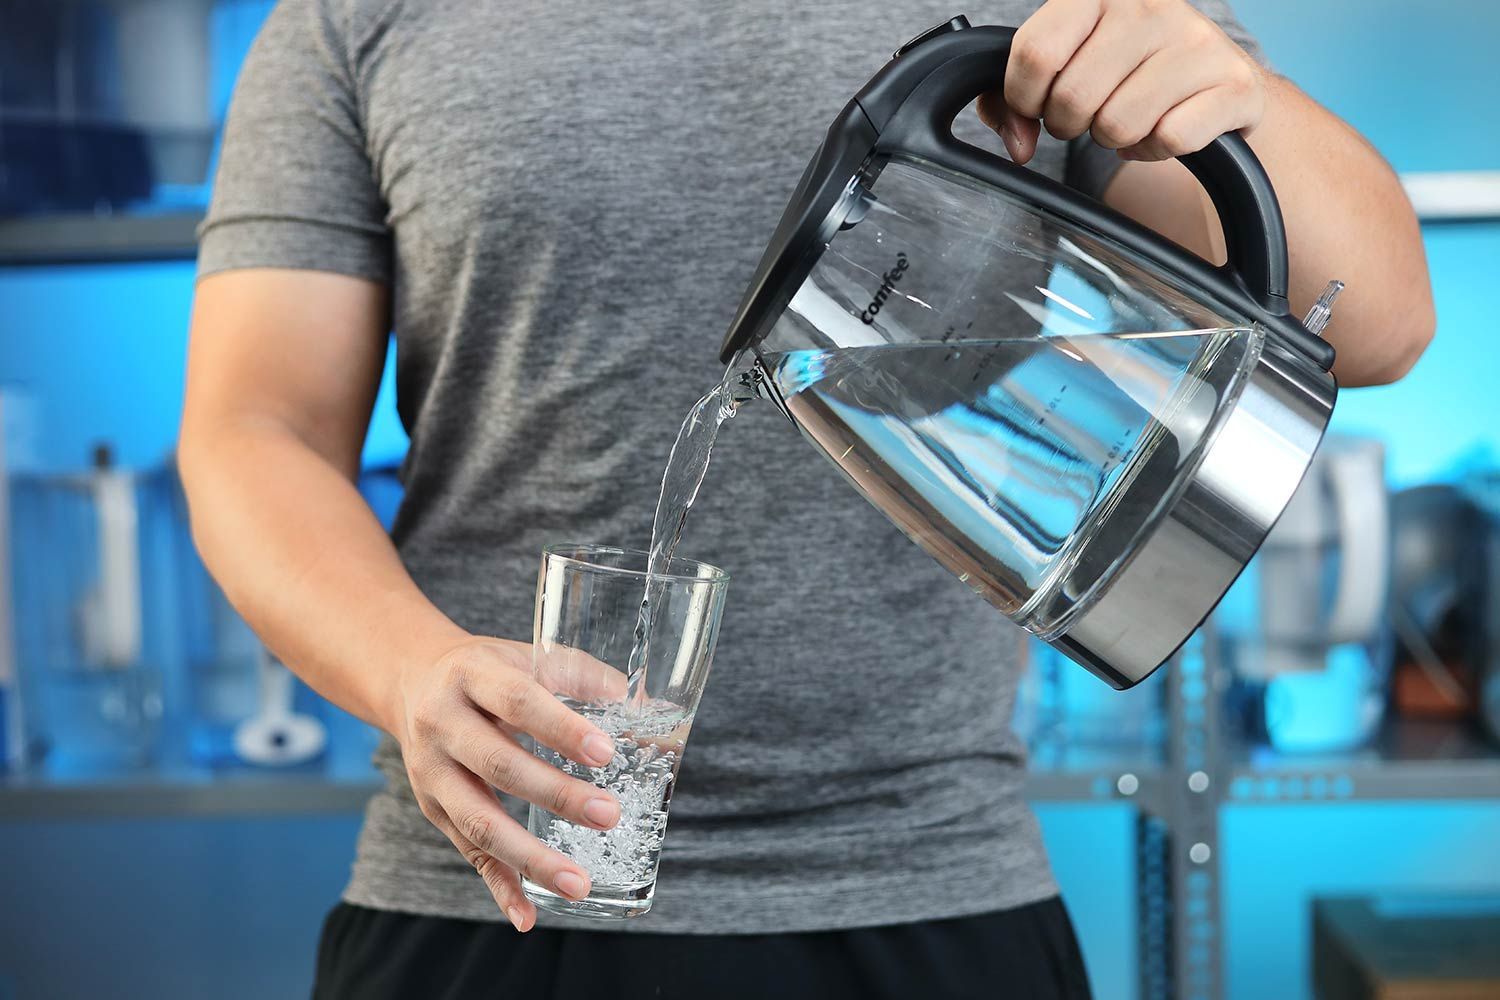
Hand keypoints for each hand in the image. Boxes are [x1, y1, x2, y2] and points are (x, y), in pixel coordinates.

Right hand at [391, 635, 623, 931]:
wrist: (413, 680)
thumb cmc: (488, 669)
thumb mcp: (527, 656)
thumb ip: (582, 676)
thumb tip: (644, 707)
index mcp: (471, 675)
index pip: (518, 701)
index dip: (561, 728)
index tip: (606, 753)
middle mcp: (443, 724)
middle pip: (499, 765)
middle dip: (556, 794)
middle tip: (608, 816)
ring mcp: (433, 772)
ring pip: (479, 820)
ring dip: (530, 857)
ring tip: (579, 884)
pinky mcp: (434, 808)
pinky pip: (467, 853)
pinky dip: (499, 886)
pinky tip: (528, 916)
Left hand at [977, 0, 1266, 163]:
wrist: (1215, 77)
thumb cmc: (1126, 70)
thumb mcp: (1066, 65)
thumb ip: (1011, 100)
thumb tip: (1017, 142)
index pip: (1035, 53)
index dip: (1025, 97)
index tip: (1039, 103)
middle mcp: (1150, 5)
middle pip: (1073, 97)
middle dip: (1070, 124)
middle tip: (1089, 114)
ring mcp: (1197, 41)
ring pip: (1117, 124)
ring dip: (1113, 138)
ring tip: (1128, 116)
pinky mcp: (1233, 83)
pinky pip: (1167, 139)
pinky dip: (1154, 149)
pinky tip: (1161, 128)